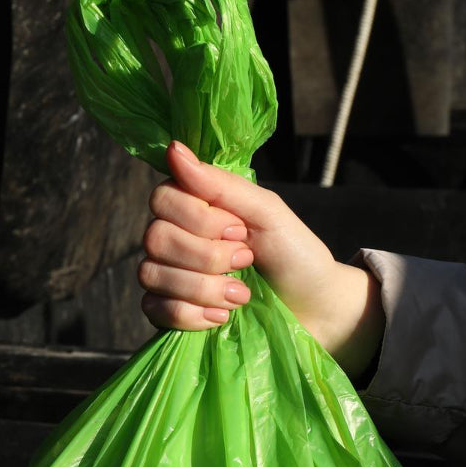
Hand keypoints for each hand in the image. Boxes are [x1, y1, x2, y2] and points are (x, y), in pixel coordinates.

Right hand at [139, 141, 384, 377]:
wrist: (313, 307)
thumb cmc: (294, 254)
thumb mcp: (267, 212)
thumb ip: (221, 184)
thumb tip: (175, 150)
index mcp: (194, 207)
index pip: (162, 199)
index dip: (198, 218)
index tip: (240, 230)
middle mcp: (174, 238)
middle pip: (155, 238)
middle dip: (206, 256)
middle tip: (246, 261)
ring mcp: (168, 276)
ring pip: (152, 274)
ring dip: (203, 288)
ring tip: (241, 294)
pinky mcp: (169, 312)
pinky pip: (153, 309)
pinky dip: (190, 315)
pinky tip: (221, 317)